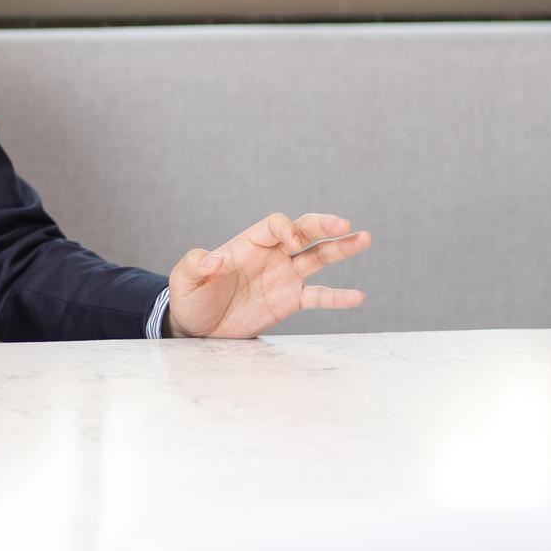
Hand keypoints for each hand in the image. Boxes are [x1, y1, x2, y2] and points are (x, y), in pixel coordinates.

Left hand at [165, 213, 370, 338]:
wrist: (198, 326)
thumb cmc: (190, 298)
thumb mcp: (185, 280)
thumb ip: (196, 265)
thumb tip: (212, 258)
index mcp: (248, 244)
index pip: (275, 225)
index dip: (286, 228)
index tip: (292, 242)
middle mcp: (271, 255)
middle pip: (303, 232)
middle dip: (322, 226)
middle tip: (344, 225)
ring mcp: (284, 277)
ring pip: (318, 257)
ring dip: (341, 248)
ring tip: (365, 238)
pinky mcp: (290, 301)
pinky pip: (319, 296)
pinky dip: (338, 297)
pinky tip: (358, 296)